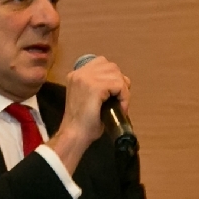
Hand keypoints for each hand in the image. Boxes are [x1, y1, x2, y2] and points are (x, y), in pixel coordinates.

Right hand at [47, 55, 130, 173]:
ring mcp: (86, 78)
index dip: (112, 77)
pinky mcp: (95, 87)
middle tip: (120, 100)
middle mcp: (79, 73)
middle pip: (111, 67)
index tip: (114, 93)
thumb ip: (100, 87)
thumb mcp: (89, 98)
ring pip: (116, 75)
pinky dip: (124, 96)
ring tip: (119, 104)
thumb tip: (120, 83)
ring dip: (123, 90)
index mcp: (76, 75)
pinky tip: (120, 107)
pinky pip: (119, 85)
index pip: (101, 63)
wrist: (74, 135)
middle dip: (119, 82)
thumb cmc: (82, 123)